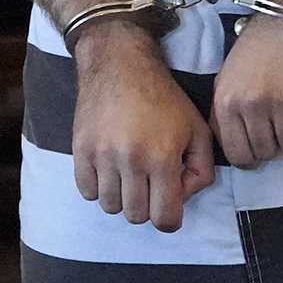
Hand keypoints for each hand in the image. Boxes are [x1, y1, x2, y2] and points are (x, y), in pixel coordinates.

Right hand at [70, 22, 215, 231]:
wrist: (121, 64)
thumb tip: (185, 195)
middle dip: (146, 206)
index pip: (164, 218)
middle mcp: (131, 160)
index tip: (168, 205)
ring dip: (122, 197)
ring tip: (128, 174)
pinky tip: (109, 169)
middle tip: (149, 184)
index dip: (170, 218)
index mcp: (163, 156)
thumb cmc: (163, 97)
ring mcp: (102, 156)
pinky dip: (98, 187)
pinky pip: (86, 192)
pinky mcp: (80, 150)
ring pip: (110, 206)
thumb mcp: (197, 127)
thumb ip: (202, 168)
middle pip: (136, 216)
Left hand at [210, 16, 282, 167]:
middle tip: (280, 128)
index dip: (250, 160)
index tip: (259, 154)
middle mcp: (251, 105)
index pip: (237, 155)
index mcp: (227, 101)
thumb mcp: (227, 74)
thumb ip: (225, 110)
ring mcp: (281, 102)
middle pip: (266, 153)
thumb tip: (231, 143)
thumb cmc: (259, 43)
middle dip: (274, 146)